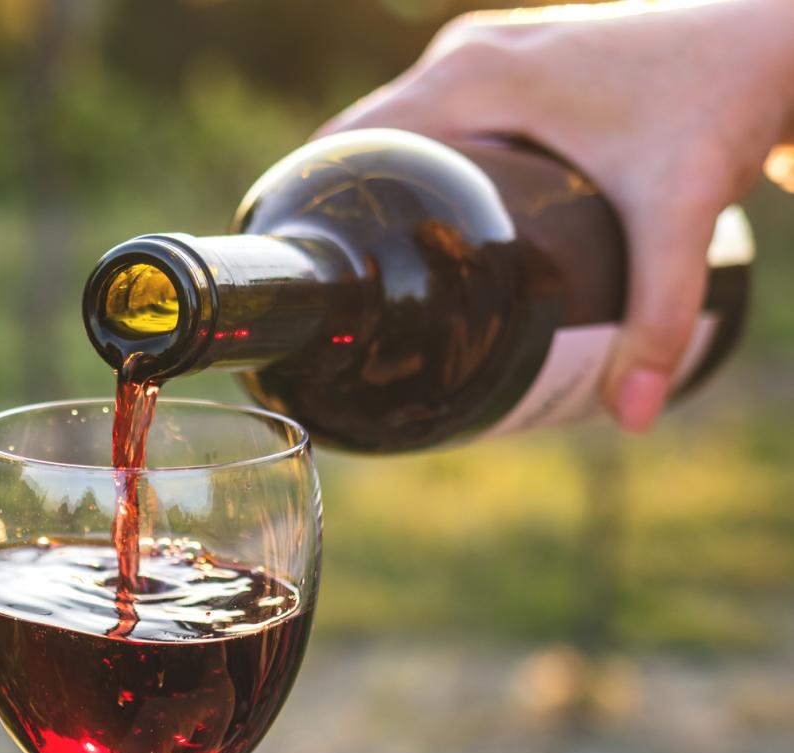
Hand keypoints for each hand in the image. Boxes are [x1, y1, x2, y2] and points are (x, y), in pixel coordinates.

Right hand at [318, 0, 793, 432]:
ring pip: (406, 122)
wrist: (772, 34)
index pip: (354, 140)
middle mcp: (469, 52)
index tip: (303, 269)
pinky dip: (421, 156)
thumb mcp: (683, 214)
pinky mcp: (516, 57)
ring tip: (374, 265)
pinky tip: (424, 210)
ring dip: (385, 182)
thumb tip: (629, 417)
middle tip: (345, 293)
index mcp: (472, 77)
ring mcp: (492, 47)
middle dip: (353, 207)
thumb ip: (658, 318)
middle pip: (372, 137)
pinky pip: (439, 111)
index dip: (317, 199)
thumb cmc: (722, 102)